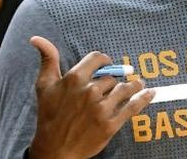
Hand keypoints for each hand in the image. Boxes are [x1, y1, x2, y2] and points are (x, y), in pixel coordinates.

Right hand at [28, 36, 154, 158]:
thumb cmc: (49, 115)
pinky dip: (143, 98)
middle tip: (116, 83)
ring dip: (134, 86)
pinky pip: (132, 107)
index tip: (107, 63)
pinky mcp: (110, 124)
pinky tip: (150, 93)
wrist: (55, 149)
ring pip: (124, 90)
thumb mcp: (44, 85)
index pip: (98, 59)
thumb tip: (36, 38)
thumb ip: (47, 59)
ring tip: (139, 84)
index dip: (104, 60)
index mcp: (74, 78)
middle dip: (114, 79)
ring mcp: (101, 108)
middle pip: (111, 77)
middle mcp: (90, 91)